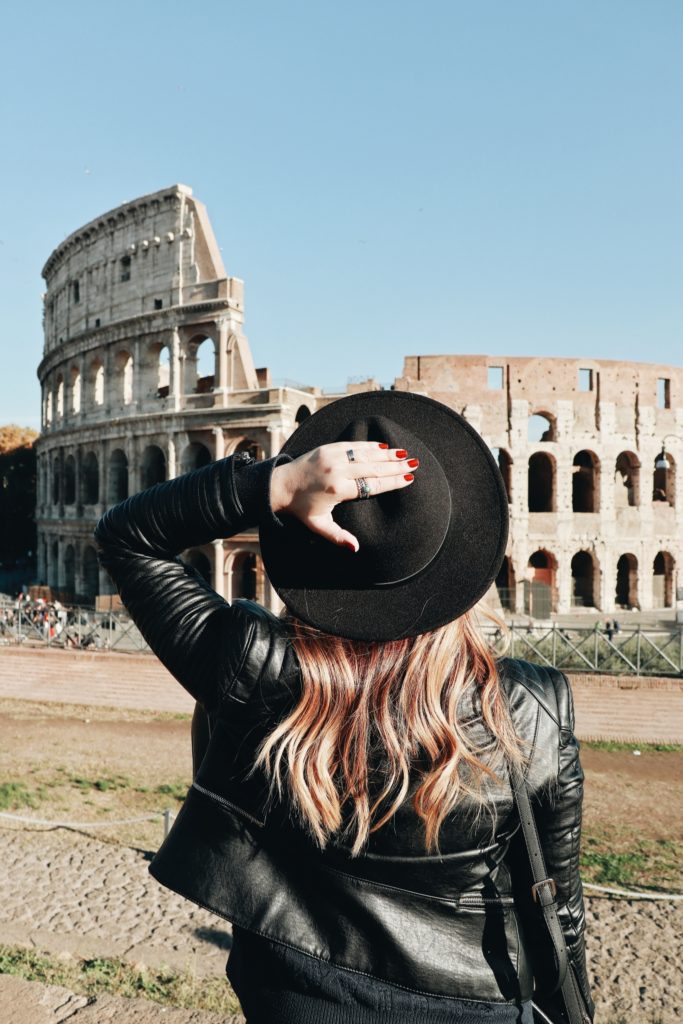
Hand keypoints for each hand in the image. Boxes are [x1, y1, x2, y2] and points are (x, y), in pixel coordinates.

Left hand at [270, 442, 417, 549]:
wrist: (280, 485)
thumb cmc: (301, 509)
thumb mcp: (318, 525)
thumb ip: (338, 536)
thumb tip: (355, 548)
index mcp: (338, 489)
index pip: (372, 485)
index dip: (391, 482)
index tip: (407, 479)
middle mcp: (338, 470)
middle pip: (373, 468)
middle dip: (395, 466)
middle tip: (414, 464)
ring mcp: (333, 456)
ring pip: (366, 454)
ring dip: (387, 454)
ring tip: (405, 454)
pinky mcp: (329, 447)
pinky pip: (354, 445)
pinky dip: (370, 446)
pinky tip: (384, 446)